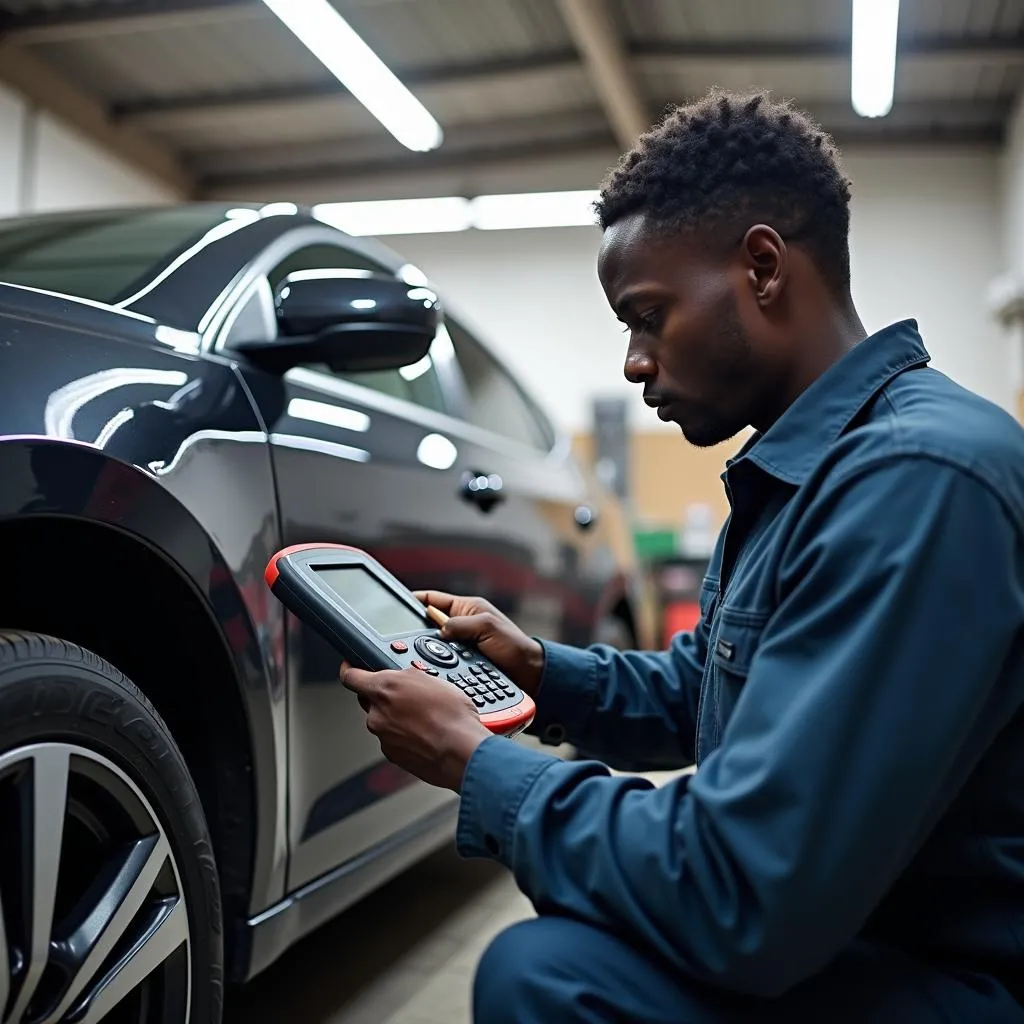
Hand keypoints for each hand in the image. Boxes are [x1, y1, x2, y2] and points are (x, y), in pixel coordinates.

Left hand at [341, 663, 490, 791]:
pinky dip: (405, 736)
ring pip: (384, 721)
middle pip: (370, 700)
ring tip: (425, 718)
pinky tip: (425, 734)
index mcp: (385, 688)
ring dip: (398, 718)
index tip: (350, 667)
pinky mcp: (392, 755)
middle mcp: (377, 713)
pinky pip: (393, 740)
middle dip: (384, 697)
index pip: (351, 676)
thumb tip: (402, 676)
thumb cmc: (452, 717)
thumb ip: (408, 676)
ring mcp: (383, 736)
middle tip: (407, 696)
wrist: (461, 752)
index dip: (349, 669)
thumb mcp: (434, 679)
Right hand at [414, 590, 544, 697]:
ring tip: (420, 657)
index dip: (416, 601)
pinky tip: (432, 671)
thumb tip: (441, 629)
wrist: (529, 674)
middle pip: (428, 625)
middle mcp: (461, 625)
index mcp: (466, 608)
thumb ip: (462, 624)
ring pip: (434, 646)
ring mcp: (460, 645)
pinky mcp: (462, 663)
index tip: (398, 605)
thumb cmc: (515, 646)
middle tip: (404, 639)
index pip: (433, 600)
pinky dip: (438, 666)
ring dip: (428, 652)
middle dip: (418, 631)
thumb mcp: (488, 627)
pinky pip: (443, 662)